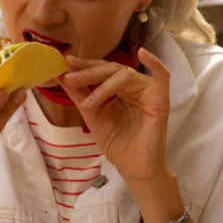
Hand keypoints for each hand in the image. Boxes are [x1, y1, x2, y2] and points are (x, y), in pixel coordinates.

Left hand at [56, 47, 170, 186]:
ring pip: (126, 75)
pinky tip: (143, 53)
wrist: (134, 168)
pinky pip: (162, 77)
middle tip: (69, 77)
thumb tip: (60, 74)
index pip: (102, 70)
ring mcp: (148, 92)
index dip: (85, 66)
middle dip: (89, 73)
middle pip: (112, 70)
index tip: (65, 63)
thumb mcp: (92, 115)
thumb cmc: (118, 144)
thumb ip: (79, 94)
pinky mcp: (160, 101)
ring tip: (88, 102)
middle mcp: (135, 87)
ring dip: (104, 85)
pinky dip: (155, 64)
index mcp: (120, 88)